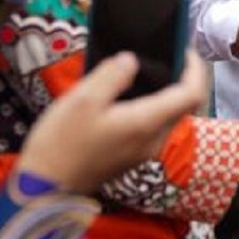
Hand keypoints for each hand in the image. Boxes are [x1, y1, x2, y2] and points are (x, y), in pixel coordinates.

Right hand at [16, 50, 207, 193]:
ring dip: (170, 93)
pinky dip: (155, 107)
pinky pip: (154, 126)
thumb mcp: (82, 100)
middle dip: (185, 79)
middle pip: (185, 106)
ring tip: (152, 71)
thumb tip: (132, 60)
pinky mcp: (132, 157)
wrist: (43, 188)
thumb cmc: (61, 144)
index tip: (185, 50)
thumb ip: (112, 75)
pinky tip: (133, 95)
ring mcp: (143, 151)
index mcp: (146, 123)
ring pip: (171, 117)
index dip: (195, 69)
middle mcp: (153, 140)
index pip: (191, 94)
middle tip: (171, 56)